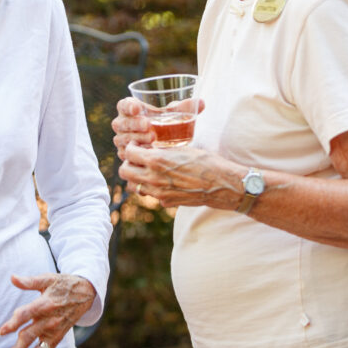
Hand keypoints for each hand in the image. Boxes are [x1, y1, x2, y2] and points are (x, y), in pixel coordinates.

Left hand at [0, 273, 95, 347]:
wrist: (85, 292)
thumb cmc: (63, 284)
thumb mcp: (47, 279)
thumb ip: (29, 281)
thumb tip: (12, 277)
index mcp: (45, 303)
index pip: (26, 314)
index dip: (13, 323)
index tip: (2, 331)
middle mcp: (50, 319)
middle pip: (31, 335)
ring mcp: (55, 330)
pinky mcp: (58, 337)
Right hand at [112, 97, 205, 160]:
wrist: (165, 145)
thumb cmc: (168, 124)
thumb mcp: (175, 116)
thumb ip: (184, 108)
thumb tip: (202, 103)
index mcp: (130, 110)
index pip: (123, 105)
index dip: (128, 106)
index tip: (138, 107)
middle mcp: (123, 124)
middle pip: (120, 123)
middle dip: (134, 124)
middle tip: (149, 125)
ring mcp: (122, 140)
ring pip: (122, 140)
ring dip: (136, 138)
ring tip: (153, 139)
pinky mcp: (126, 155)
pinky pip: (126, 155)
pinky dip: (134, 154)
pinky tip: (147, 153)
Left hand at [120, 144, 243, 209]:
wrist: (222, 185)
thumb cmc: (206, 162)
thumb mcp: (182, 149)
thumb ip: (163, 150)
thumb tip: (150, 148)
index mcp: (156, 161)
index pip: (129, 153)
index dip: (131, 146)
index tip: (136, 144)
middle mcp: (154, 178)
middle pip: (125, 172)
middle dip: (128, 163)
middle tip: (136, 158)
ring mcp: (159, 193)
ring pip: (134, 187)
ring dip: (137, 178)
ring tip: (147, 170)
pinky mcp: (167, 203)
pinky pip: (151, 195)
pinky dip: (153, 188)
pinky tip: (164, 181)